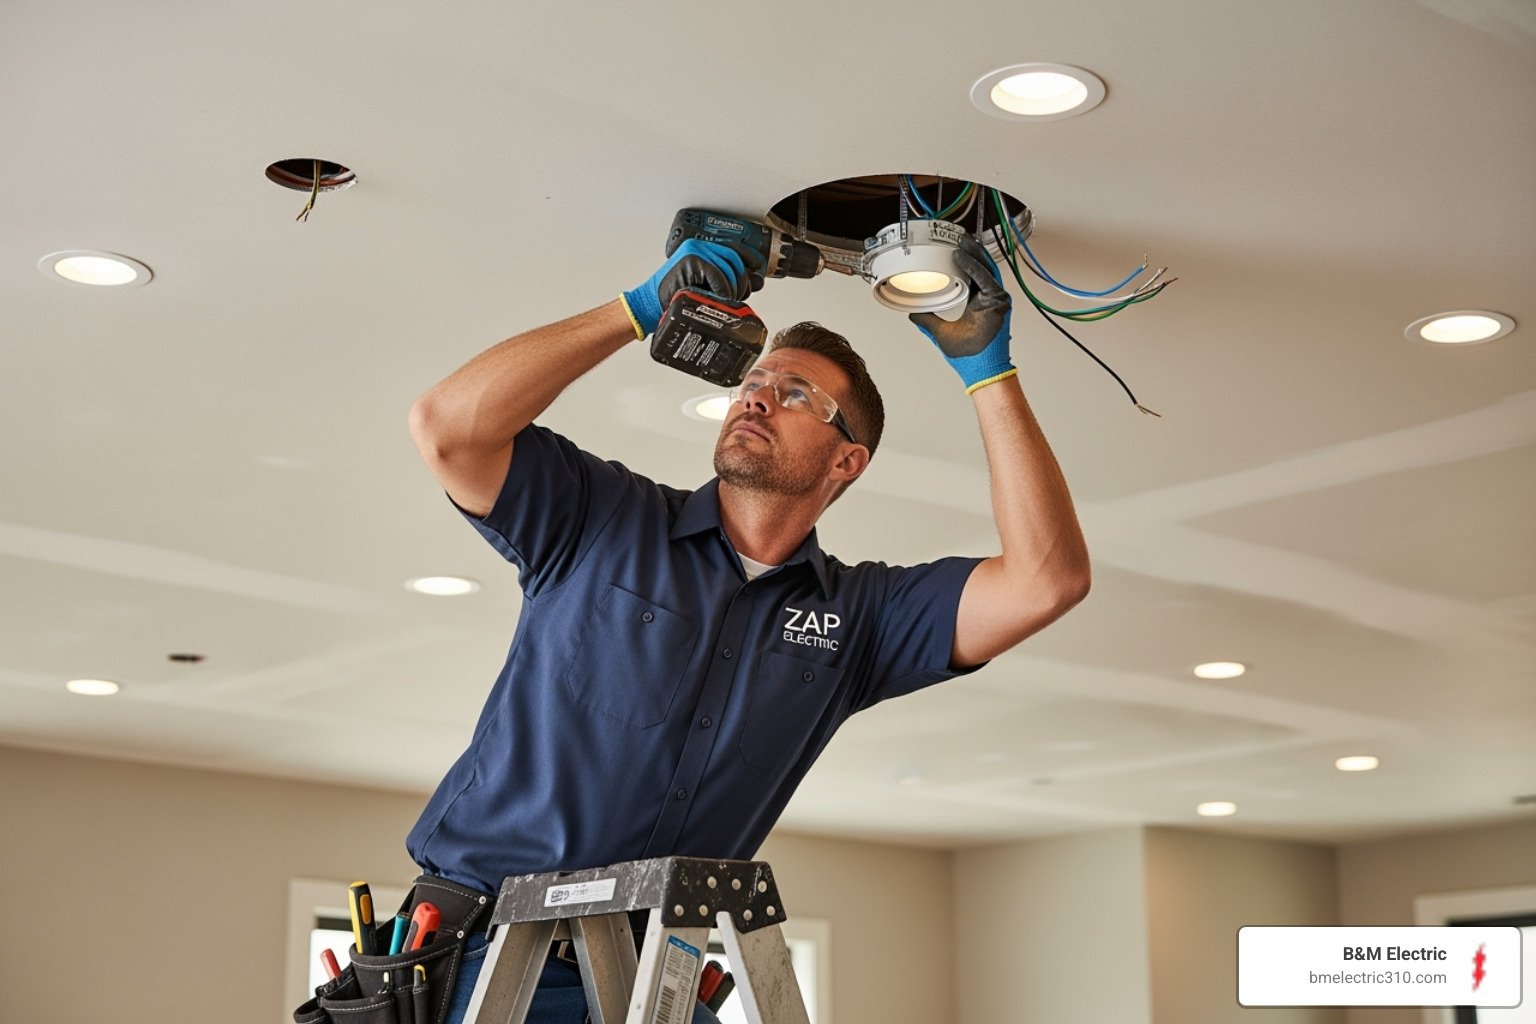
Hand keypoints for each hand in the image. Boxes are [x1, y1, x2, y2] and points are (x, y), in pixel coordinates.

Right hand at [621, 239, 762, 338]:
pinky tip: (719, 298)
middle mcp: (699, 246)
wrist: (650, 305)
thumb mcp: (706, 287)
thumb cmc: (675, 298)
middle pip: (735, 258)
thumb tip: (755, 281)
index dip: (750, 258)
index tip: (757, 270)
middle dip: (742, 280)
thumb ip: (727, 281)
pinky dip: (723, 290)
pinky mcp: (691, 260)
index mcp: (702, 249)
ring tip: (725, 301)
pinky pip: (718, 275)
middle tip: (739, 296)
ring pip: (729, 268)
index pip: (734, 248)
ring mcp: (695, 251)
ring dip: (732, 289)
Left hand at [909, 234, 1015, 393]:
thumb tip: (913, 313)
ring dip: (973, 253)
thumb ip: (927, 320)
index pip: (970, 275)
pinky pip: (987, 280)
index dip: (963, 260)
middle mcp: (987, 299)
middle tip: (957, 237)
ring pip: (985, 269)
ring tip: (960, 241)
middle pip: (980, 268)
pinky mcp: (999, 303)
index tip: (951, 249)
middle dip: (969, 251)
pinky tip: (962, 259)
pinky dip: (974, 269)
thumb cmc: (968, 356)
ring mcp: (994, 299)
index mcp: (976, 303)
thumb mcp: (940, 332)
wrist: (979, 370)